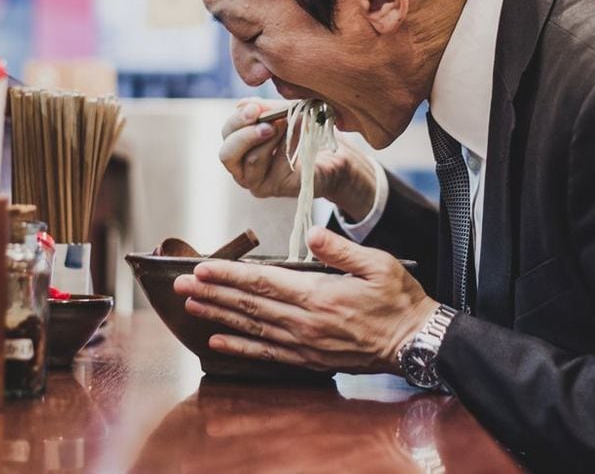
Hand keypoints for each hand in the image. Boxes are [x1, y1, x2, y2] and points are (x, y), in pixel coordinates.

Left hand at [173, 226, 438, 373]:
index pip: (262, 282)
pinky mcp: (308, 359)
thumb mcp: (378, 264)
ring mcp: (304, 343)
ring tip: (191, 306)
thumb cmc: (399, 300)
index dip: (229, 275)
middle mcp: (304, 322)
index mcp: (318, 295)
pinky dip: (239, 347)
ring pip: (251, 327)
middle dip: (212, 292)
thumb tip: (311, 235)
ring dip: (218, 315)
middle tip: (180, 285)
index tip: (202, 267)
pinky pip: (266, 352)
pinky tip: (217, 341)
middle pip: (248, 305)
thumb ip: (340, 250)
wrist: (415, 342)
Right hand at [219, 98, 377, 218]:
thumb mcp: (283, 115)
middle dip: (246, 135)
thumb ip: (264, 109)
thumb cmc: (303, 134)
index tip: (255, 107)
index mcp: (239, 147)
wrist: (334, 157)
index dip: (238, 119)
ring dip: (274, 137)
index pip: (227, 133)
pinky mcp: (277, 189)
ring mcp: (258, 183)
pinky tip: (303, 130)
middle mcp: (242, 169)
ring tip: (289, 123)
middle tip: (268, 123)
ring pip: (254, 160)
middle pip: (227, 155)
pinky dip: (291, 144)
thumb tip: (246, 105)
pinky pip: (279, 165)